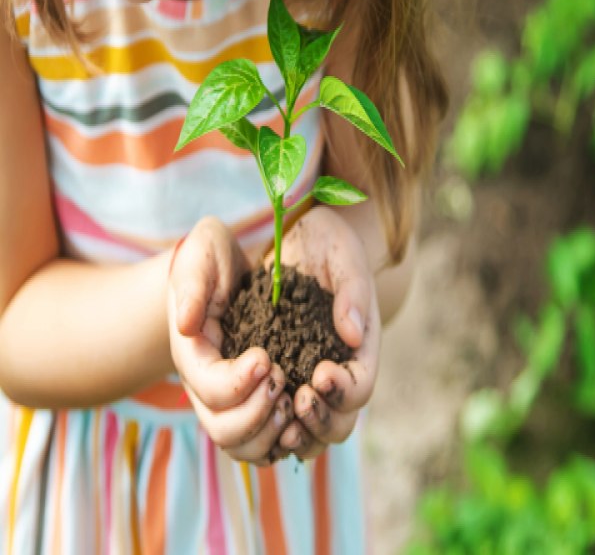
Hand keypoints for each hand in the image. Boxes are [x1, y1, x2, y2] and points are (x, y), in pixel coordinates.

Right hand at [167, 216, 293, 464]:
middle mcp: (206, 387)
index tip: (265, 356)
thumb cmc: (215, 259)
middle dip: (259, 412)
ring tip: (296, 398)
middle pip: (223, 430)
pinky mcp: (252, 406)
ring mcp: (228, 402)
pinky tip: (303, 411)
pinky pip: (264, 444)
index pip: (208, 388)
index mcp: (192, 354)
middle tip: (284, 377)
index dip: (238, 382)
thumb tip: (186, 324)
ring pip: (243, 447)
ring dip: (273, 432)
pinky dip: (284, 439)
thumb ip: (192, 280)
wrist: (226, 274)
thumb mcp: (204, 251)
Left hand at [267, 206, 380, 459]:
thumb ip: (353, 291)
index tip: (320, 373)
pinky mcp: (284, 381)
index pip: (361, 388)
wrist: (302, 242)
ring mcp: (311, 382)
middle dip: (319, 420)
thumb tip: (353, 333)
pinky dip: (272, 430)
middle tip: (297, 399)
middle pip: (340, 424)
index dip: (343, 391)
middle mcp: (340, 372)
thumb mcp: (344, 256)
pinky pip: (282, 425)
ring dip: (296, 434)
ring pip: (311, 435)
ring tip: (277, 418)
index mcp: (361, 348)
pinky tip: (255, 414)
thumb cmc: (328, 245)